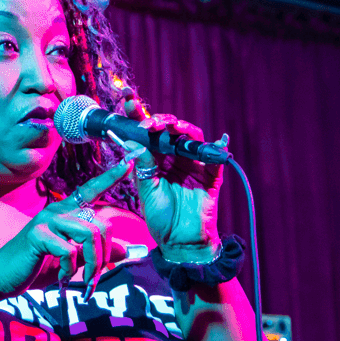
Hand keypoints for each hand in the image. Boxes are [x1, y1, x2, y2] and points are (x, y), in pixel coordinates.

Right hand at [0, 157, 133, 295]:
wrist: (4, 276)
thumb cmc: (37, 265)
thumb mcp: (73, 260)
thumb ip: (96, 253)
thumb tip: (125, 252)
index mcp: (65, 212)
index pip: (91, 190)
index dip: (110, 176)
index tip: (130, 160)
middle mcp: (57, 211)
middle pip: (100, 223)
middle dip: (104, 254)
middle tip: (96, 277)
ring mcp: (47, 221)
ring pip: (89, 235)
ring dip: (93, 263)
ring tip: (85, 279)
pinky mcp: (38, 234)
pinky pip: (70, 250)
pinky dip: (71, 269)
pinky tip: (63, 277)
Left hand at [122, 92, 222, 260]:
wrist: (180, 242)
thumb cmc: (161, 218)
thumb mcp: (146, 190)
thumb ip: (142, 166)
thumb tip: (132, 142)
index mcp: (154, 159)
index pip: (146, 133)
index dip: (138, 115)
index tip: (127, 98)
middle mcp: (173, 157)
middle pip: (168, 130)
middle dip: (158, 120)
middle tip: (147, 122)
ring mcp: (192, 164)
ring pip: (189, 136)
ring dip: (179, 128)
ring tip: (167, 127)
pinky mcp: (210, 173)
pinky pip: (213, 155)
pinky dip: (212, 146)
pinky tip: (208, 140)